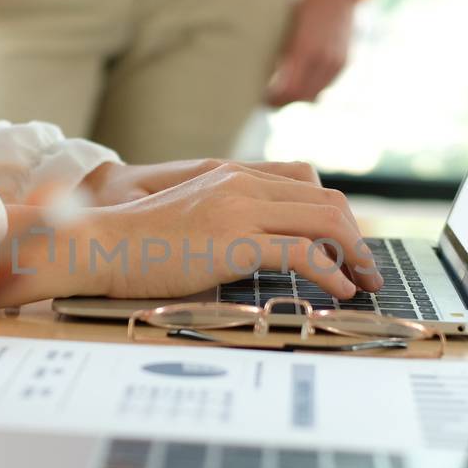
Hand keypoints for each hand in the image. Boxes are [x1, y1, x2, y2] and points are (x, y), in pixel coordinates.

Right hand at [9, 163, 383, 301]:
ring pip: (325, 220)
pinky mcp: (236, 239)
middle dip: (356, 237)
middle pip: (327, 199)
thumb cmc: (139, 244)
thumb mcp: (193, 220)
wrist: (101, 245)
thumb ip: (229, 225)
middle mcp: (243, 183)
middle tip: (367, 270)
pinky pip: (303, 252)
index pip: (308, 183)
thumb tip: (264, 255)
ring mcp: (241, 207)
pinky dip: (331, 273)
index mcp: (234, 175)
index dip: (338, 216)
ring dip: (353, 254)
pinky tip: (339, 292)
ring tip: (363, 283)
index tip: (348, 246)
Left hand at [267, 0, 357, 106]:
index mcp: (305, 50)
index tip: (262, 99)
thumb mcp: (285, 29)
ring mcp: (336, 62)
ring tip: (282, 96)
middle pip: (301, 96)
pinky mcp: (344, 62)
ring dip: (298, 98)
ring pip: (314, 94)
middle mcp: (323, 59)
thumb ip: (279, 56)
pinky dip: (312, 88)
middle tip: (269, 102)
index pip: (289, 90)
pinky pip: (326, 85)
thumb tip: (265, 80)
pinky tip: (300, 85)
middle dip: (284, 102)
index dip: (275, 99)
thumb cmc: (303, 8)